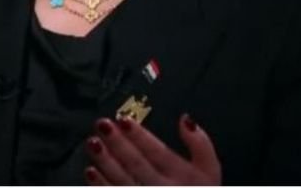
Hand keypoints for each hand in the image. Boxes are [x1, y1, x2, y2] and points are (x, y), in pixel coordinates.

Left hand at [84, 114, 220, 184]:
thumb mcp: (210, 170)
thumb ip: (201, 144)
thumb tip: (186, 119)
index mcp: (181, 175)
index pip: (159, 153)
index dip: (141, 137)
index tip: (124, 120)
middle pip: (137, 165)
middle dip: (118, 144)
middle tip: (102, 125)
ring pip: (122, 181)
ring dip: (106, 162)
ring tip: (93, 143)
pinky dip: (101, 185)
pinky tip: (90, 171)